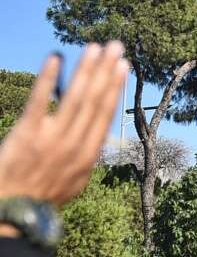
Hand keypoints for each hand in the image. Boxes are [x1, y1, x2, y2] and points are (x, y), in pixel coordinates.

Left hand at [0, 42, 127, 208]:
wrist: (15, 209)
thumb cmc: (45, 195)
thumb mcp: (76, 181)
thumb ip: (86, 156)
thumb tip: (97, 136)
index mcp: (89, 154)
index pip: (105, 113)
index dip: (114, 87)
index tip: (122, 66)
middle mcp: (75, 144)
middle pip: (94, 100)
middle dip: (106, 71)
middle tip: (115, 47)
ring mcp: (52, 138)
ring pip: (75, 97)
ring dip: (86, 70)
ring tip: (94, 48)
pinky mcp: (27, 134)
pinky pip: (40, 101)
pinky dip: (49, 79)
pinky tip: (55, 58)